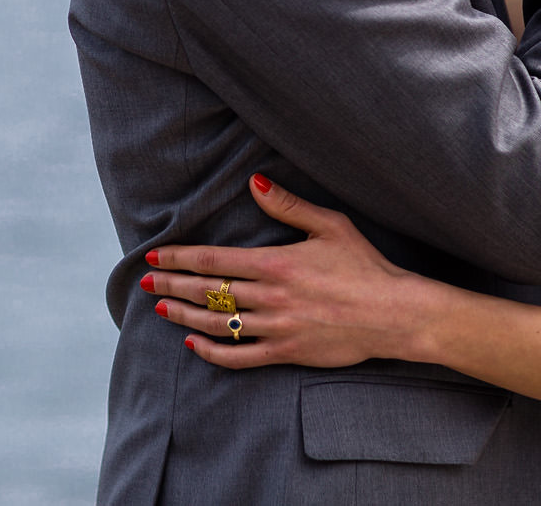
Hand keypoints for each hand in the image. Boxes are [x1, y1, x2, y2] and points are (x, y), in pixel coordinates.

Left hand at [139, 175, 431, 368]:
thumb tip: (253, 183)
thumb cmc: (364, 266)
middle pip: (208, 291)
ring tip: (160, 306)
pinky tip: (192, 344)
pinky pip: (240, 357)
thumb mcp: (330, 225)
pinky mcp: (287, 353)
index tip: (156, 254)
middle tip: (145, 279)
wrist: (394, 314)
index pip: (214, 260)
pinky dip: (212, 352)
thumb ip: (288, 206)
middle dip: (172, 283)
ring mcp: (277, 328)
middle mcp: (271, 298)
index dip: (180, 257)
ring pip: (218, 324)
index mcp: (277, 264)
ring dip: (184, 315)